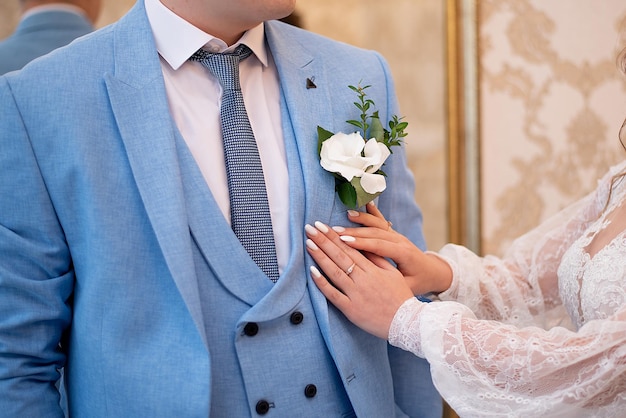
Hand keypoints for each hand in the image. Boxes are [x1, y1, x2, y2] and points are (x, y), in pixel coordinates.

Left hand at [305, 220, 413, 338]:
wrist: (407, 323)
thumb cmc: (400, 297)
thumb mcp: (392, 274)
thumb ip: (377, 259)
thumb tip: (363, 245)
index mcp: (372, 270)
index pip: (350, 248)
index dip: (335, 236)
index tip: (323, 226)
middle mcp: (362, 279)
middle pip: (340, 256)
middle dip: (324, 240)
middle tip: (310, 228)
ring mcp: (356, 294)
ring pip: (335, 272)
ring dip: (320, 256)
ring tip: (308, 243)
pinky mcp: (351, 309)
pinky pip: (333, 295)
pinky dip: (322, 283)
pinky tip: (312, 271)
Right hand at [334, 202, 452, 294]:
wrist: (434, 272)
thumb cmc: (420, 282)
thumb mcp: (407, 287)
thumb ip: (390, 281)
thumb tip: (367, 277)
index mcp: (404, 254)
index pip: (380, 246)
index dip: (362, 243)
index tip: (344, 241)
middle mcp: (401, 241)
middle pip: (375, 233)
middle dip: (355, 231)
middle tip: (335, 230)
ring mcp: (398, 235)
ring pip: (378, 225)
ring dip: (361, 220)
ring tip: (345, 216)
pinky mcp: (395, 234)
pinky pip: (383, 221)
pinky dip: (373, 212)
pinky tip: (365, 203)